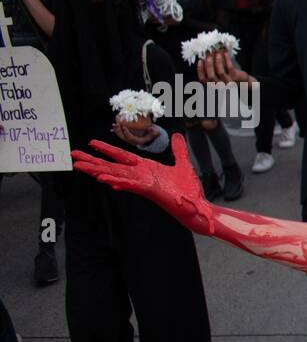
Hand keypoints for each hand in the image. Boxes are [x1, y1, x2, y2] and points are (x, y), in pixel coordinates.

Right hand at [71, 137, 213, 233]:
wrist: (197, 206)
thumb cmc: (188, 189)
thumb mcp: (182, 164)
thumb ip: (178, 150)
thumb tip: (177, 135)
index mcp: (146, 168)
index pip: (122, 157)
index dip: (107, 150)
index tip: (91, 143)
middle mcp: (141, 176)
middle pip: (112, 166)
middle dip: (93, 161)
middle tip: (73, 156)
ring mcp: (143, 184)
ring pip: (116, 175)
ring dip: (98, 171)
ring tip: (79, 167)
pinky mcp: (150, 191)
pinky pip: (130, 185)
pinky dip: (117, 181)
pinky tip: (102, 179)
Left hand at [112, 118, 160, 146]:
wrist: (151, 137)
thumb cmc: (152, 134)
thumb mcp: (156, 132)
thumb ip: (154, 131)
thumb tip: (150, 128)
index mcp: (138, 141)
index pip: (131, 138)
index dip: (127, 133)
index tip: (124, 127)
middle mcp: (133, 142)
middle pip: (124, 138)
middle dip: (119, 132)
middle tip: (117, 125)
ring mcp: (130, 140)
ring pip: (121, 136)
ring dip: (116, 131)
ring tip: (114, 125)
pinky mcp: (128, 137)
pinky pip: (121, 134)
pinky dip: (117, 131)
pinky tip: (113, 127)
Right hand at [196, 48, 254, 84]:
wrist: (243, 81)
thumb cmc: (228, 75)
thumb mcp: (218, 71)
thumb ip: (212, 65)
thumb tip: (207, 52)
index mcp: (212, 83)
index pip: (203, 79)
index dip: (200, 70)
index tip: (200, 60)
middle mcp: (219, 84)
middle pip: (211, 76)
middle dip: (208, 64)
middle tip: (208, 55)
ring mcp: (228, 81)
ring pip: (220, 72)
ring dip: (218, 61)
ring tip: (217, 52)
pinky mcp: (236, 77)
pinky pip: (230, 68)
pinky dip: (227, 60)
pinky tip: (225, 53)